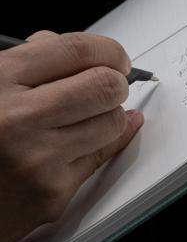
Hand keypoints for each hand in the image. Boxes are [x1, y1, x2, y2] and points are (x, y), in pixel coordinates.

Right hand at [0, 31, 142, 241]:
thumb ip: (24, 62)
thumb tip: (69, 48)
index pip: (77, 50)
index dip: (108, 51)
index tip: (115, 58)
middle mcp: (17, 119)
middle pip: (106, 86)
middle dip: (115, 84)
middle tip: (106, 88)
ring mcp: (37, 158)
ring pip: (112, 123)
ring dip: (107, 116)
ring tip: (82, 118)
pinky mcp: (52, 193)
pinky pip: (101, 158)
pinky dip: (101, 145)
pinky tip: (88, 139)